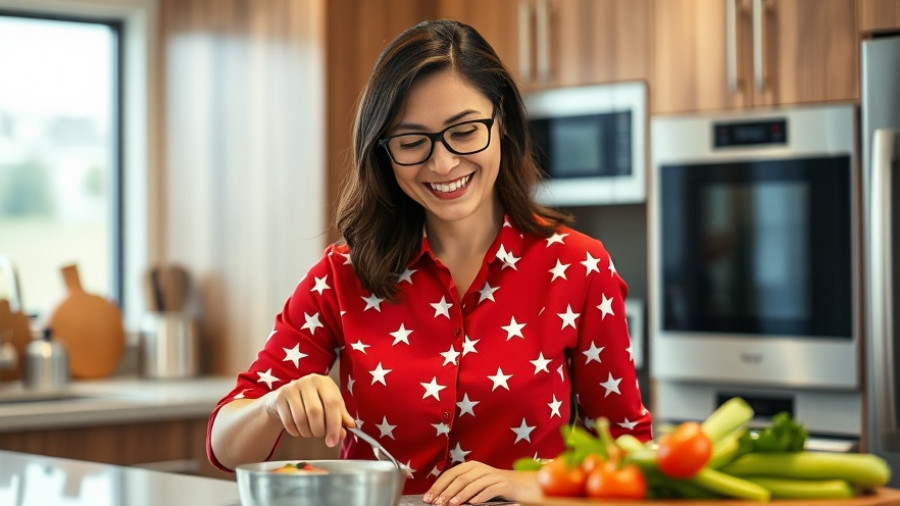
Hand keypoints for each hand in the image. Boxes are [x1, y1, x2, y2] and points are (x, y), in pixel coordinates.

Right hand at [261, 373, 353, 447]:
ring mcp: (293, 387)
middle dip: (319, 431)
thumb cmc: (313, 401)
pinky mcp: (280, 397)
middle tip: (321, 437)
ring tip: (311, 432)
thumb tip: (350, 427)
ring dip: (307, 432)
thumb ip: (341, 416)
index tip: (333, 440)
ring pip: (301, 419)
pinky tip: (300, 429)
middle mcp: (309, 381)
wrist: (286, 398)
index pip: (332, 404)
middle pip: (315, 412)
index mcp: (325, 382)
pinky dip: (296, 432)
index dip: (334, 425)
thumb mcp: (330, 405)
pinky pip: (289, 422)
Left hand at [423, 461, 538, 504]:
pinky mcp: (503, 484)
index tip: (428, 498)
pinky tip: (472, 503)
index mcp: (471, 467)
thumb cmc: (496, 488)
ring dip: (459, 495)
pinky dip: (479, 496)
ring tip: (450, 505)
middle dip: (445, 492)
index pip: (450, 474)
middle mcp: (480, 468)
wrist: (523, 486)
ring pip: (472, 484)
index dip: (438, 486)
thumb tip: (442, 498)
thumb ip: (462, 488)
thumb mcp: (476, 485)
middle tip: (437, 503)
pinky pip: (489, 489)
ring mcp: (492, 475)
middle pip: (459, 479)